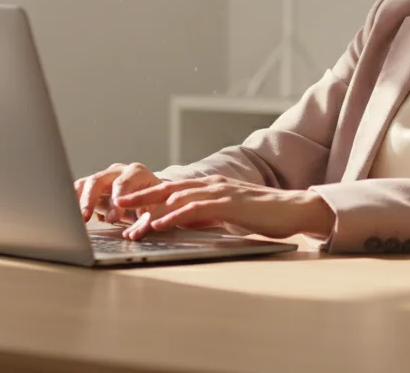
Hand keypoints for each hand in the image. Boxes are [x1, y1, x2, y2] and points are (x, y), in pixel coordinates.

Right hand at [73, 162, 161, 222]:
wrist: (152, 195)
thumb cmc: (155, 203)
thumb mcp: (156, 211)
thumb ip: (144, 222)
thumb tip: (131, 235)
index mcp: (137, 173)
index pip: (123, 183)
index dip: (116, 200)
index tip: (113, 218)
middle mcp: (118, 171)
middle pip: (98, 180)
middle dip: (90, 199)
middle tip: (86, 217)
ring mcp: (104, 176)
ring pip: (85, 183)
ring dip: (77, 200)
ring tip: (72, 217)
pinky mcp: (94, 185)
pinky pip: (79, 189)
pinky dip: (73, 200)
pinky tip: (67, 212)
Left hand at [113, 176, 336, 240]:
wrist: (294, 208)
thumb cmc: (263, 215)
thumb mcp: (227, 215)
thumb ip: (205, 215)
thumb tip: (183, 222)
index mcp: (210, 186)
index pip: (170, 188)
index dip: (145, 194)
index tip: (124, 203)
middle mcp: (211, 184)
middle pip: (167, 189)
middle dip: (139, 198)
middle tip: (115, 206)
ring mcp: (219, 192)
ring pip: (176, 199)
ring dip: (151, 212)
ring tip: (132, 224)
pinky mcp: (228, 204)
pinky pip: (196, 209)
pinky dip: (175, 216)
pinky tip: (160, 224)